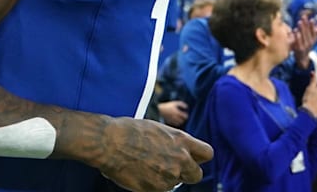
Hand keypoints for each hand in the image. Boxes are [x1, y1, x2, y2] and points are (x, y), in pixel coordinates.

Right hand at [93, 117, 211, 191]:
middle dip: (186, 174)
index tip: (190, 157)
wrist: (109, 142)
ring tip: (145, 166)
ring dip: (164, 179)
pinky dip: (151, 186)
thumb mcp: (158, 130)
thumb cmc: (129, 131)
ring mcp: (168, 176)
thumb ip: (173, 142)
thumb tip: (178, 150)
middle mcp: (180, 159)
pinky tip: (138, 173)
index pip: (207, 153)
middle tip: (172, 169)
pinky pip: (159, 191)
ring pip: (174, 184)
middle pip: (196, 175)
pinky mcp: (155, 189)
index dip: (198, 157)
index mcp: (181, 140)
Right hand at [158, 100, 188, 127]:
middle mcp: (175, 117)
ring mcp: (172, 120)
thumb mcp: (175, 103)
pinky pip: (175, 124)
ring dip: (180, 122)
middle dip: (183, 119)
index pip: (185, 116)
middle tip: (183, 117)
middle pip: (182, 121)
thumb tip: (186, 107)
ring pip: (179, 123)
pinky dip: (176, 123)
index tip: (185, 114)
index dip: (186, 115)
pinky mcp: (170, 122)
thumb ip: (181, 104)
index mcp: (177, 112)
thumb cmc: (168, 105)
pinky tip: (176, 121)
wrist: (160, 110)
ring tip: (180, 119)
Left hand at [291, 16, 316, 68]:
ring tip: (299, 22)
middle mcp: (310, 43)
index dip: (312, 25)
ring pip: (303, 36)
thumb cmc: (306, 46)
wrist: (302, 58)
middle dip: (306, 24)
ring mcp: (304, 46)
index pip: (314, 31)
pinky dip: (297, 36)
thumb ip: (316, 31)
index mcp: (313, 39)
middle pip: (308, 32)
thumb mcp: (312, 39)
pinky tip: (294, 31)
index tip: (312, 19)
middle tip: (303, 17)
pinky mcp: (299, 49)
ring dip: (301, 29)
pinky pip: (298, 42)